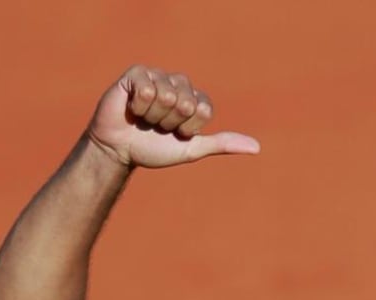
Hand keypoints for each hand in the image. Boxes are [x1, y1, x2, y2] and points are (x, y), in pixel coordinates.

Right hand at [86, 65, 259, 168]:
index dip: (189, 127)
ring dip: (154, 116)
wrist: (119, 150)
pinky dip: (139, 107)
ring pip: (167, 96)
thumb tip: (257, 148)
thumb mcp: (192, 149)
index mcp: (195, 99)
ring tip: (144, 119)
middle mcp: (179, 84)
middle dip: (170, 122)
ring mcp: (158, 76)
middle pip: (186, 102)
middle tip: (156, 126)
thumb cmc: (154, 149)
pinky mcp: (136, 74)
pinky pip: (147, 89)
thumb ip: (223, 144)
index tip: (176, 133)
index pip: (204, 109)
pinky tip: (132, 108)